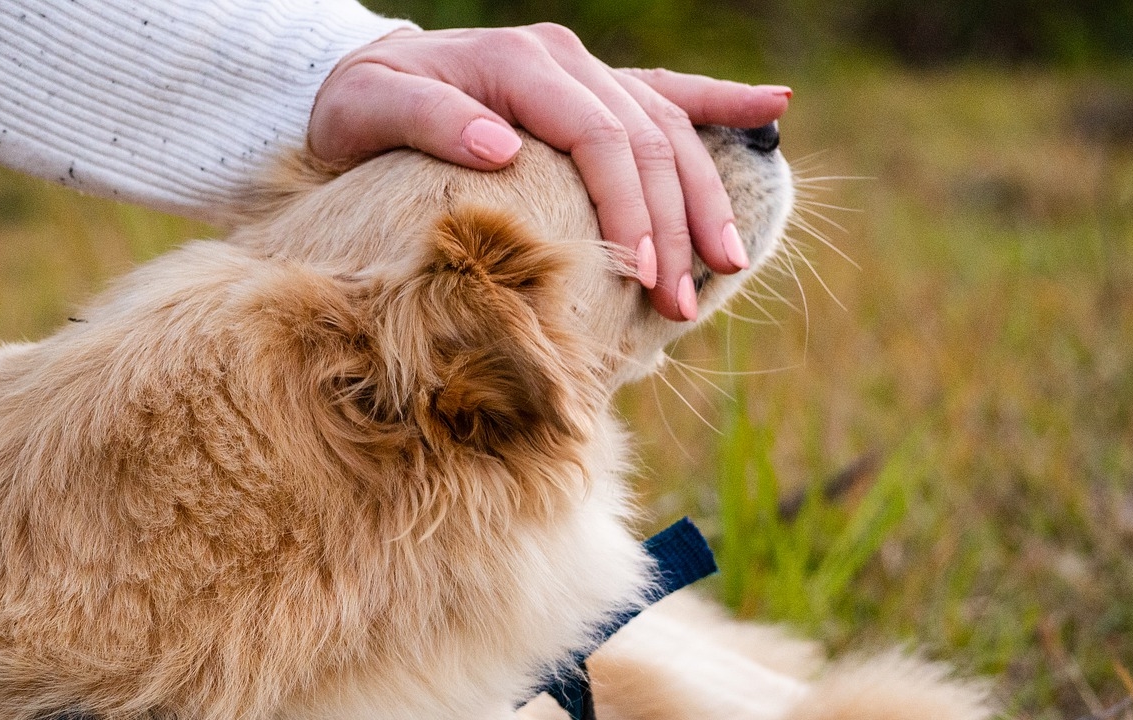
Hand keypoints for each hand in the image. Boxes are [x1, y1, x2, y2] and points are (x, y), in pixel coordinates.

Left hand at [308, 24, 790, 320]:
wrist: (363, 78)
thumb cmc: (359, 106)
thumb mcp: (367, 109)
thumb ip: (428, 120)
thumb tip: (499, 145)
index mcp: (519, 62)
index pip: (599, 137)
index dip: (630, 207)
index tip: (644, 275)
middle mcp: (564, 60)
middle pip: (646, 140)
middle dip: (674, 224)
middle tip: (682, 303)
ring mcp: (585, 70)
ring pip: (669, 127)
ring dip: (704, 197)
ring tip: (729, 262)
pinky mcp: (592, 88)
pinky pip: (669, 91)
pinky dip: (721, 101)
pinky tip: (773, 110)